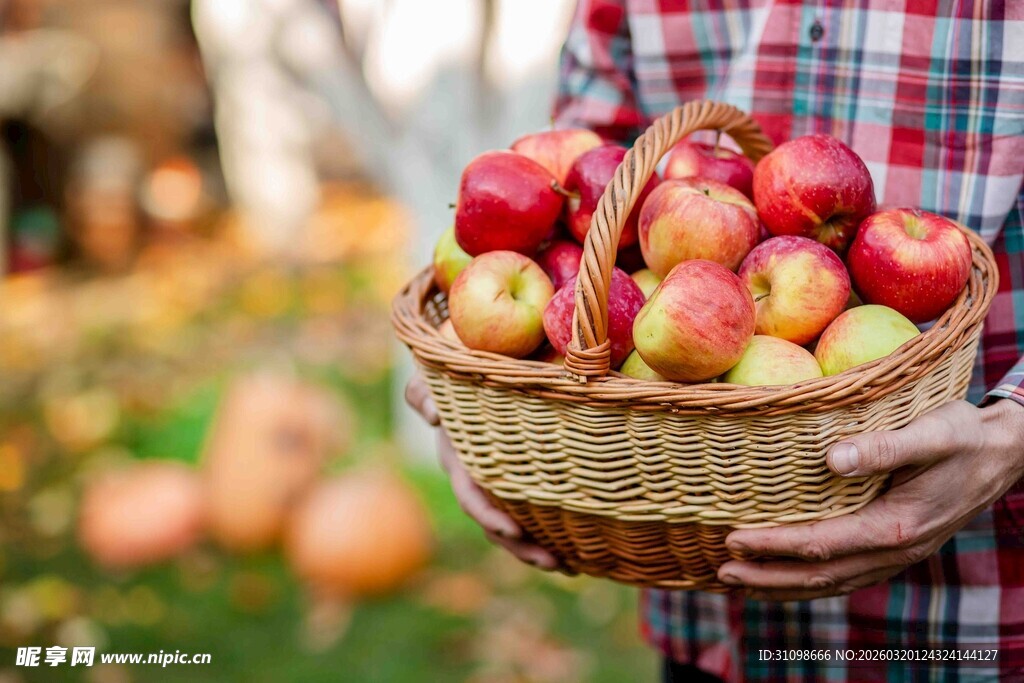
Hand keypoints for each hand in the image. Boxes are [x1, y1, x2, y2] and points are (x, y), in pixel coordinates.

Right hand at [404, 374, 559, 568]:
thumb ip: (423, 394)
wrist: (467, 370)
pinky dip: (548, 534)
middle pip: (495, 523)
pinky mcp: (515, 479)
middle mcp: (475, 477)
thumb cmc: (451, 373)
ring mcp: (494, 482)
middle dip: (522, 546)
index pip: (471, 495)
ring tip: (569, 568)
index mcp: (458, 458)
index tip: (513, 531)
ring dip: (536, 551)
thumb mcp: (431, 380)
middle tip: (554, 563)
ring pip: (512, 527)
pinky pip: (528, 513)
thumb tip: (433, 416)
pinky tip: (575, 551)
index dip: (489, 516)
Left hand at [718, 399, 1023, 600]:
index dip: (775, 544)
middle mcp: (895, 550)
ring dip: (782, 584)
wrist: (1003, 453)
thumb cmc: (962, 435)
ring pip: (831, 582)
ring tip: (739, 580)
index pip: (822, 543)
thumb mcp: (931, 432)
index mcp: (897, 526)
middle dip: (767, 575)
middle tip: (722, 569)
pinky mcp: (893, 548)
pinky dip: (808, 580)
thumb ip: (882, 447)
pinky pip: (845, 575)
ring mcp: (895, 555)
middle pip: (820, 575)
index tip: (733, 537)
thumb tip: (830, 458)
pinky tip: (783, 574)